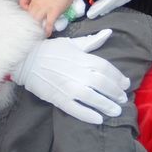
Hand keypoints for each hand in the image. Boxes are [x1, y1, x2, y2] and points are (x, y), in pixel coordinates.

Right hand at [12, 29, 128, 123]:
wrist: (26, 60)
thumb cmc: (49, 50)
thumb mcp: (71, 43)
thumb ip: (91, 41)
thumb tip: (108, 33)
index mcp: (82, 58)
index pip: (106, 68)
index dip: (118, 77)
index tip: (125, 84)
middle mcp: (77, 72)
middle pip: (102, 83)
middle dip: (115, 92)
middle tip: (122, 99)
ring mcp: (68, 87)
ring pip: (92, 98)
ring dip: (106, 105)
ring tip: (115, 111)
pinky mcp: (59, 98)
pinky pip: (76, 109)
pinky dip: (88, 115)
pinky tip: (98, 119)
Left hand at [28, 0, 73, 35]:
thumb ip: (43, 2)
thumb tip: (45, 10)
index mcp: (35, 0)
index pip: (28, 12)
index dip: (29, 19)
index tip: (30, 25)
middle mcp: (37, 4)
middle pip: (31, 17)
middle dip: (31, 25)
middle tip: (33, 32)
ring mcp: (44, 8)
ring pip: (37, 22)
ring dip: (38, 29)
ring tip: (39, 35)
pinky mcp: (53, 12)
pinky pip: (48, 24)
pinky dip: (47, 30)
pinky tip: (47, 34)